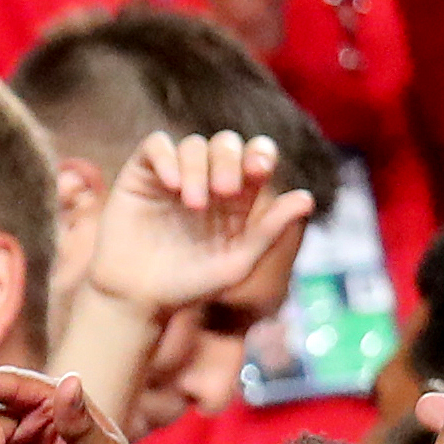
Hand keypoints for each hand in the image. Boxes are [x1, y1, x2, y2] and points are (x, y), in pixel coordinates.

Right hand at [85, 130, 316, 317]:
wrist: (136, 299)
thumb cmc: (189, 287)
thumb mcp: (237, 263)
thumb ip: (270, 231)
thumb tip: (307, 197)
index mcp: (236, 197)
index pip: (256, 156)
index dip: (260, 153)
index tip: (258, 171)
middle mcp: (206, 180)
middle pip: (226, 144)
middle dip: (230, 161)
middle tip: (224, 192)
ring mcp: (172, 176)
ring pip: (194, 144)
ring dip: (199, 167)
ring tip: (194, 204)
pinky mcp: (140, 177)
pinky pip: (155, 146)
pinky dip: (166, 157)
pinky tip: (171, 184)